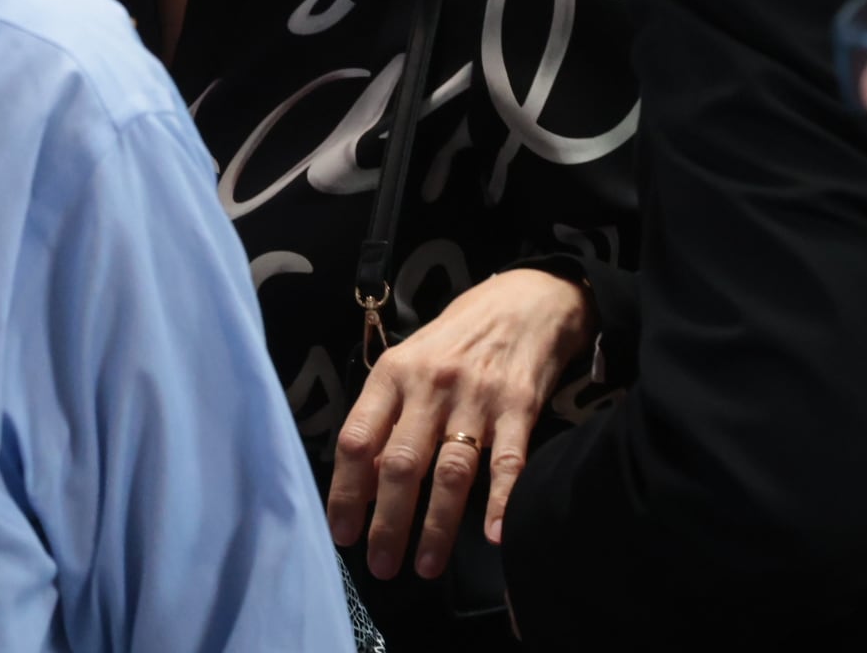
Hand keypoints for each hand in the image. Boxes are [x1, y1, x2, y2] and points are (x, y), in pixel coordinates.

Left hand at [327, 267, 593, 581]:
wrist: (524, 299)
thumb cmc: (456, 339)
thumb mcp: (410, 363)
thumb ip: (387, 415)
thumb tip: (362, 480)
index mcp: (393, 374)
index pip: (357, 439)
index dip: (345, 491)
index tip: (342, 534)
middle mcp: (430, 386)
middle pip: (400, 464)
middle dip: (387, 523)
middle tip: (381, 566)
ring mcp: (476, 396)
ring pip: (450, 472)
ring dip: (437, 526)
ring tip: (426, 567)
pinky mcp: (519, 405)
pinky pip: (509, 461)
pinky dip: (502, 502)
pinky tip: (496, 536)